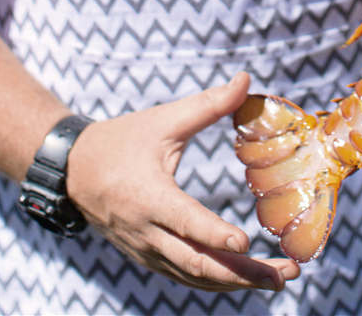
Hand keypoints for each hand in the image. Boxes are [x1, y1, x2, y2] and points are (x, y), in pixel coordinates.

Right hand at [66, 73, 299, 293]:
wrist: (75, 169)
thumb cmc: (123, 139)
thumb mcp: (164, 119)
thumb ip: (208, 104)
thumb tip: (245, 79)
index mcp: (149, 196)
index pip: (186, 222)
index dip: (215, 235)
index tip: (246, 243)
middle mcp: (147, 232)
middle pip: (198, 263)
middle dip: (243, 275)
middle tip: (286, 275)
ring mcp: (146, 251)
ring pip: (194, 276)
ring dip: (236, 283)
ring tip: (277, 280)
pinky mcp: (148, 258)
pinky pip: (184, 276)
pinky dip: (216, 281)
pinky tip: (246, 279)